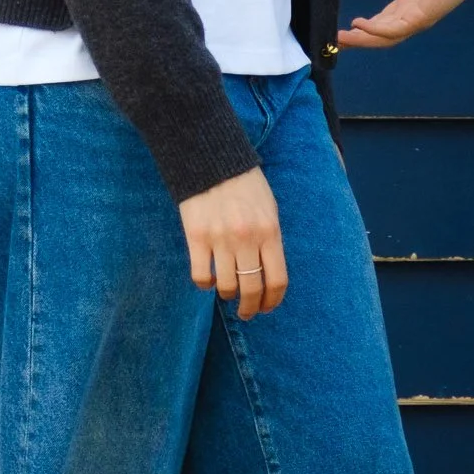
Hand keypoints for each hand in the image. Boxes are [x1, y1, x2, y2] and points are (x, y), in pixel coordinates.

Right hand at [179, 167, 286, 316]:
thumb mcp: (269, 209)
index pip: (277, 280)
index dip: (272, 301)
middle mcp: (247, 239)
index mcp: (270, 232)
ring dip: (228, 295)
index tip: (267, 307)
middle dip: (250, 307)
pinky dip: (205, 285)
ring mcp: (220, 239)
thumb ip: (270, 240)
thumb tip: (269, 273)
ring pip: (226, 287)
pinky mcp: (196, 237)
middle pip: (252, 289)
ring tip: (227, 292)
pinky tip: (209, 280)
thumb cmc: (244, 185)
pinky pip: (201, 276)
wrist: (212, 160)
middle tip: (246, 312)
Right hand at [338, 0, 473, 50]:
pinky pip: (394, 30)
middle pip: (381, 35)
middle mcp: (412, 15)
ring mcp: (417, 19)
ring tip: (341, 39)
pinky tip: (359, 25)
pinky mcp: (421, 18)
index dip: (364, 27)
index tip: (345, 28)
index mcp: (409, 2)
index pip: (383, 20)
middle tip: (337, 42)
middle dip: (359, 40)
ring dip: (362, 40)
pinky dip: (375, 30)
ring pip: (385, 38)